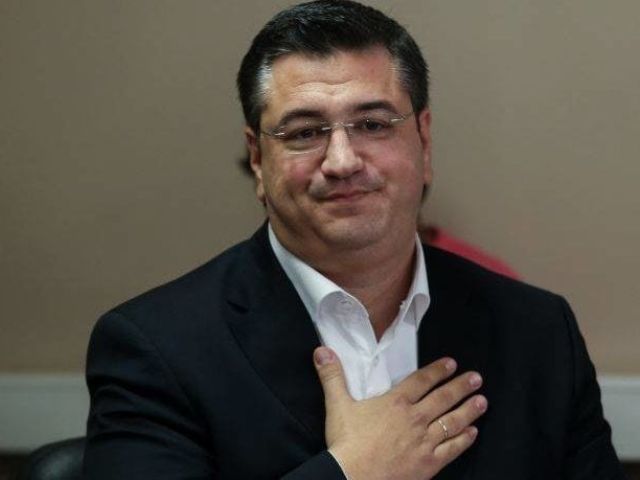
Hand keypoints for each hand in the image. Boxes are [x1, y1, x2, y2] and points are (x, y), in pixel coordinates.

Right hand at [313, 347, 486, 479]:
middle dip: (461, 387)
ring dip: (469, 410)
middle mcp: (415, 419)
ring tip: (483, 401)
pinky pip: (451, 449)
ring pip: (452, 422)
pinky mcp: (428, 464)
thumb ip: (332, 377)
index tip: (452, 363)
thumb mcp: (337, 405)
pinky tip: (472, 433)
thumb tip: (322, 351)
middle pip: (443, 398)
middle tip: (477, 378)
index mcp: (396, 403)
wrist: (353, 477)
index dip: (438, 371)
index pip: (421, 381)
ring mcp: (424, 442)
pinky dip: (463, 440)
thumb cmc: (347, 442)